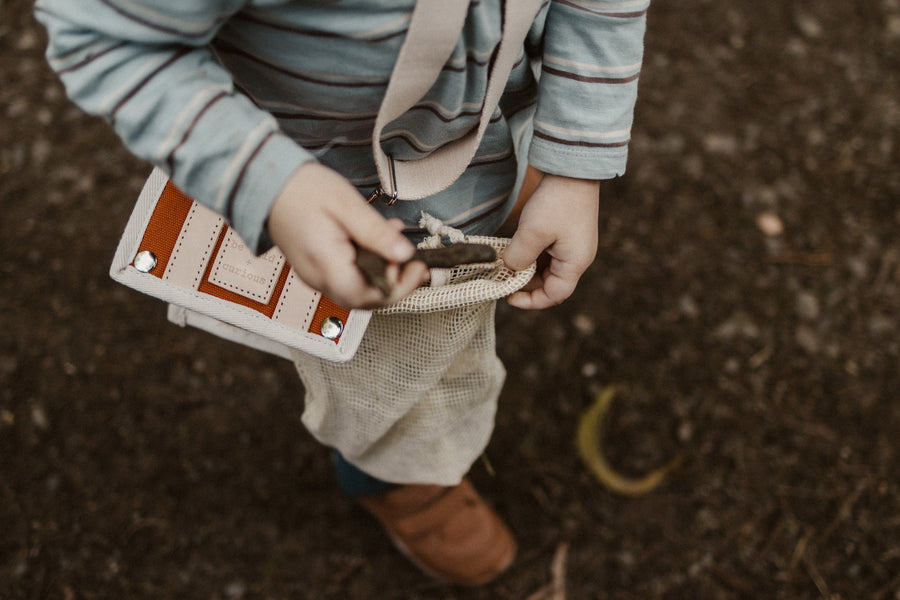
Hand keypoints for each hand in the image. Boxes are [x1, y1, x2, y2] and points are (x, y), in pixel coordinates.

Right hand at [267, 162, 428, 308]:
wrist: (267, 182)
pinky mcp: (317, 269)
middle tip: (415, 262)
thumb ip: (375, 233)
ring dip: (383, 274)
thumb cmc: (302, 189)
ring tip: (396, 242)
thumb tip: (404, 254)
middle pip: (364, 300)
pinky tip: (377, 242)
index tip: (417, 268)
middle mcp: (318, 278)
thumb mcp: (346, 204)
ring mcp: (315, 276)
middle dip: (395, 285)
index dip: (397, 288)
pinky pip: (348, 279)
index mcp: (324, 264)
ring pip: (358, 291)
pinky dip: (369, 267)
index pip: (366, 296)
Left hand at [502, 173, 599, 309]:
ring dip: (526, 268)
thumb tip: (508, 270)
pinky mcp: (565, 234)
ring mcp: (572, 245)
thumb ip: (518, 257)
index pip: (554, 295)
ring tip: (506, 260)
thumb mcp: (532, 233)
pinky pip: (547, 254)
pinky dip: (531, 255)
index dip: (531, 301)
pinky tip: (516, 247)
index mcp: (576, 263)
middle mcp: (577, 257)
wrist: (573, 168)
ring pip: (546, 268)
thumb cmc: (557, 201)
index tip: (508, 298)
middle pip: (550, 283)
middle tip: (502, 276)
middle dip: (525, 283)